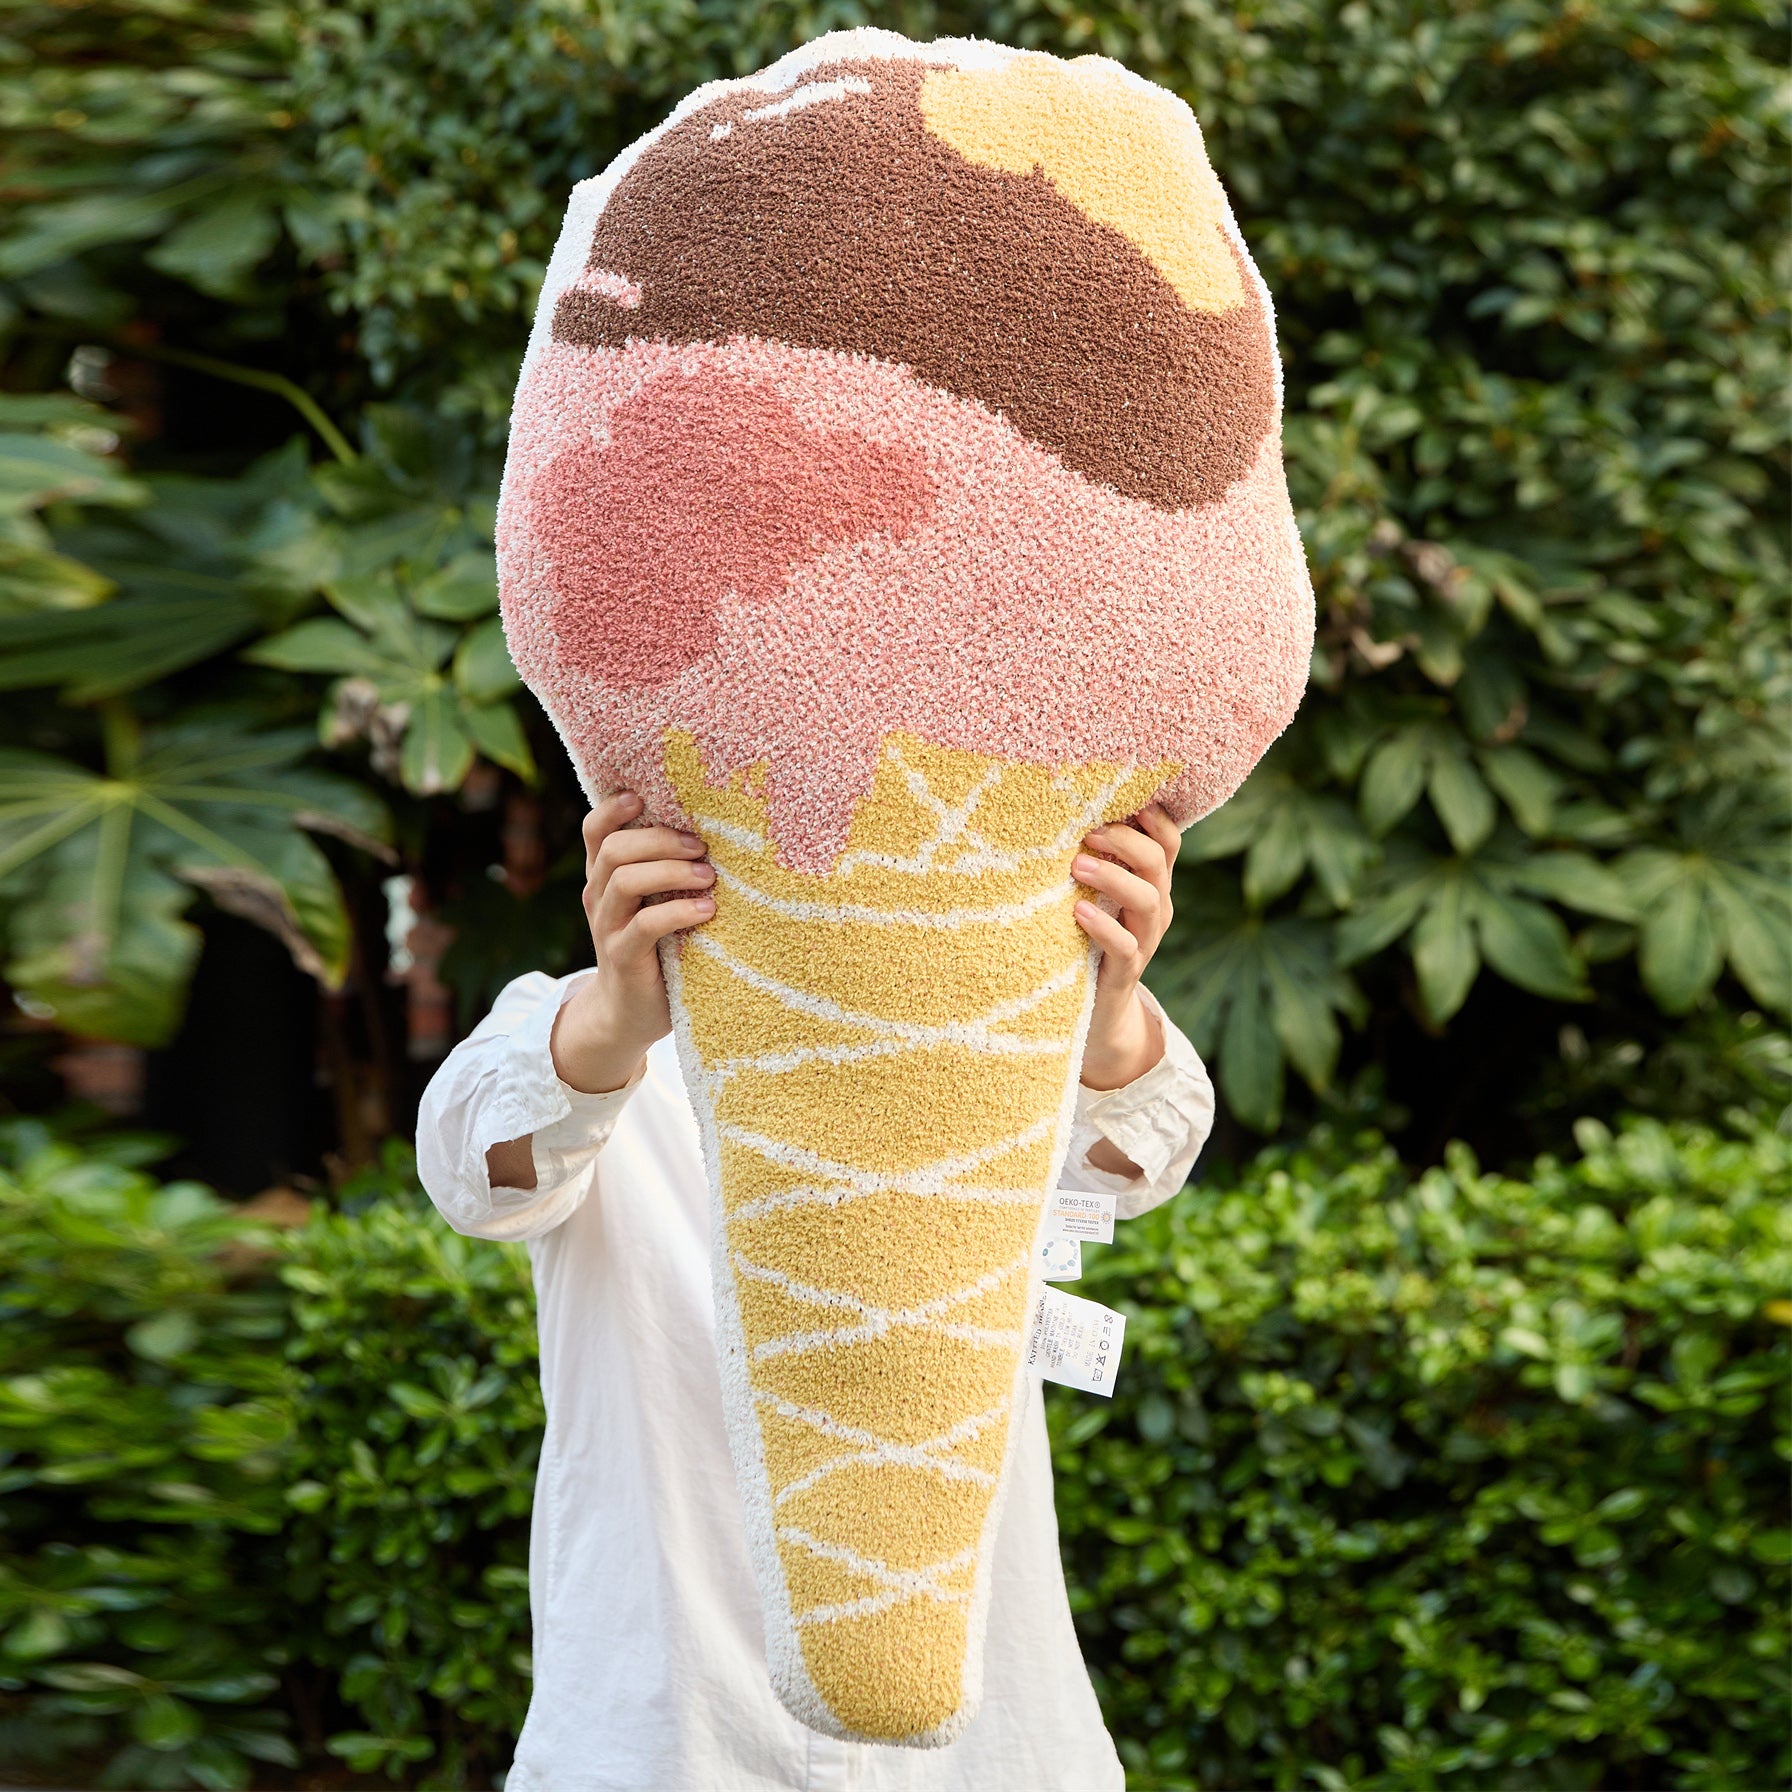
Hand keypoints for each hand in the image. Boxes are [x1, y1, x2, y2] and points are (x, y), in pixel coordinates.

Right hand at [551, 791, 715, 1094]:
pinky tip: (706, 911)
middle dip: (660, 839)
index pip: (596, 831)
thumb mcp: (654, 904)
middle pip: (613, 849)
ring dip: (671, 871)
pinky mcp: (622, 958)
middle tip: (701, 847)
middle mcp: (600, 897)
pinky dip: (678, 912)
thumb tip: (711, 831)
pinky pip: (644, 925)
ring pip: (624, 881)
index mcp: (605, 877)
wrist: (629, 1013)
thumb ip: (664, 872)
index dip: (614, 809)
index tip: (645, 798)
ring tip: (709, 878)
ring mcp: (607, 928)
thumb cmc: (656, 949)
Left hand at [1072, 802, 1179, 1091]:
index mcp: (1151, 883)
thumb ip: (1092, 860)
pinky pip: (1125, 946)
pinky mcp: (1126, 972)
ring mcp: (1145, 940)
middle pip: (1158, 863)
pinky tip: (1079, 913)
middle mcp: (1155, 908)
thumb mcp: (1095, 895)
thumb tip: (1063, 813)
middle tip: (1088, 833)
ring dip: (1113, 878)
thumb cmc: (1086, 937)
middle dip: (1126, 842)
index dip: (1153, 818)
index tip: (1119, 800)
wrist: (1097, 1010)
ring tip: (1077, 867)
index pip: (1168, 841)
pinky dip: (1104, 927)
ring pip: (1147, 900)